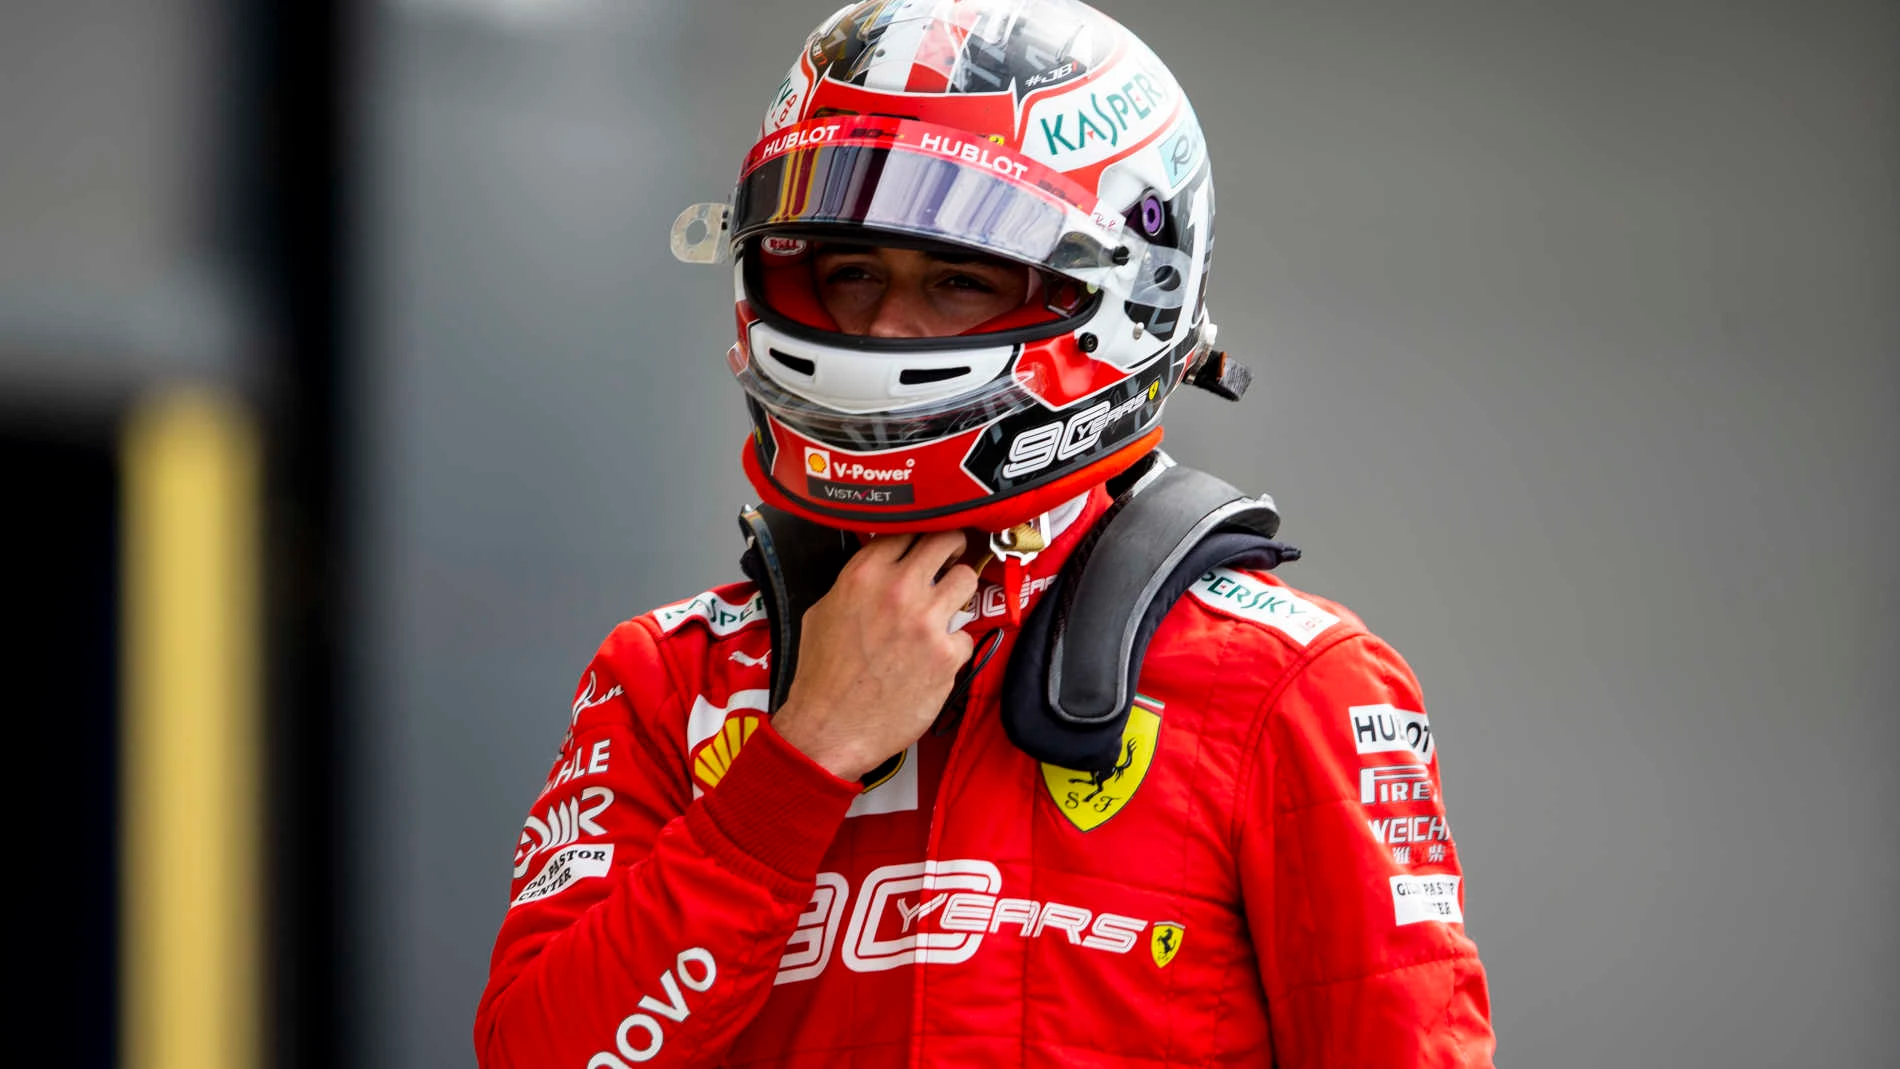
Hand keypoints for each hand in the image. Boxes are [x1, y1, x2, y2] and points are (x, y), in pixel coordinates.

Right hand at [771, 531, 977, 781]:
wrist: (830, 728)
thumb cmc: (823, 676)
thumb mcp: (823, 611)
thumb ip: (858, 582)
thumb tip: (882, 567)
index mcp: (864, 575)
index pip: (908, 528)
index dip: (922, 531)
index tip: (928, 540)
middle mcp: (898, 590)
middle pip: (947, 540)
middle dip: (953, 547)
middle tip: (952, 558)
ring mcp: (926, 621)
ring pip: (968, 579)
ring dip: (960, 592)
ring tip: (947, 608)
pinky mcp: (946, 654)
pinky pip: (966, 633)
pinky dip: (953, 644)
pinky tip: (934, 658)